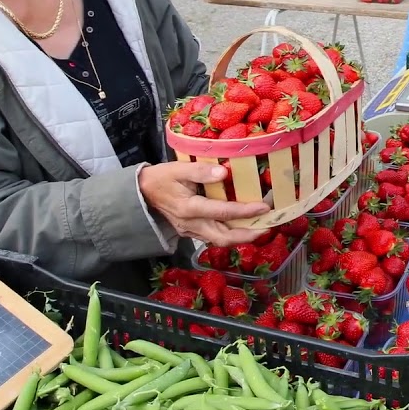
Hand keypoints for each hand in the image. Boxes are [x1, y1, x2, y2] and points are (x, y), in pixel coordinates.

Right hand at [138, 162, 270, 246]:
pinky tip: (241, 227)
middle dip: (248, 235)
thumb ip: (200, 171)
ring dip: (240, 237)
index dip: (245, 211)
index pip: (223, 212)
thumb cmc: (161, 178)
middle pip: (224, 237)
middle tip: (268, 227)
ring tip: (259, 228)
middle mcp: (191, 224)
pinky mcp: (190, 232)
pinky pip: (213, 238)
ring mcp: (190, 231)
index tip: (264, 206)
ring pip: (219, 240)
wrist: (140, 194)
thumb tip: (224, 173)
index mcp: (189, 208)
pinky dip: (229, 235)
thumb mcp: (178, 169)